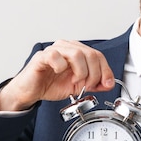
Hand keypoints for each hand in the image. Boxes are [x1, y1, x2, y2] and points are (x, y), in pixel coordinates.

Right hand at [0, 40, 114, 110]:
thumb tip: (108, 83)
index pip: (98, 55)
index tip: (107, 83)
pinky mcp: (42, 56)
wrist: (31, 91)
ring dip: (81, 71)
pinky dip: (61, 67)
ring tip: (75, 81)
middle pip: (90, 54)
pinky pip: (56, 56)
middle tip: (88, 85)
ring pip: (77, 53)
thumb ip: (94, 84)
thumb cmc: (50, 84)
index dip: (105, 70)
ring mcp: (54, 50)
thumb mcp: (78, 87)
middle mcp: (67, 48)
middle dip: (94, 74)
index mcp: (77, 52)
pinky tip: (59, 73)